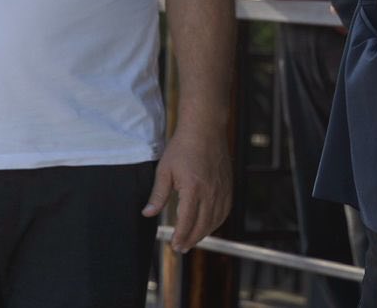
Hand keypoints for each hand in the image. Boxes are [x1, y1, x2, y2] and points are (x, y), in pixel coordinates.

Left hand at [143, 128, 231, 252]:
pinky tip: (210, 224)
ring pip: (216, 220)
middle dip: (192, 239)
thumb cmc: (183, 147)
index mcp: (193, 189)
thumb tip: (147, 214)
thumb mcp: (164, 170)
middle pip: (203, 225)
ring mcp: (222, 188)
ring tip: (193, 239)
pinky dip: (217, 221)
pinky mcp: (228, 185)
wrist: (205, 128)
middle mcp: (210, 191)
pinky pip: (225, 209)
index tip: (174, 245)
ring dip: (205, 233)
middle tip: (182, 248)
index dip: (181, 237)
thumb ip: (158, 195)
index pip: (187, 222)